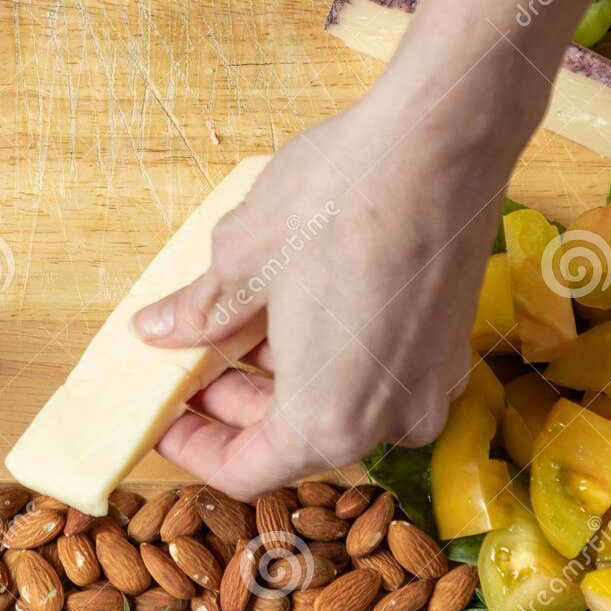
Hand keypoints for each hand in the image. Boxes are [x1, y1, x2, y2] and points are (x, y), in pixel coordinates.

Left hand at [132, 94, 514, 501]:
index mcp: (328, 420)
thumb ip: (200, 313)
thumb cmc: (340, 200)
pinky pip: (376, 371)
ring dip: (281, 374)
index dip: (193, 446)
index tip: (163, 415)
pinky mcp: (450, 343)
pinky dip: (330, 354)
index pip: (245, 469)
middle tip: (190, 356)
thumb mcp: (242, 259)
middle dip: (234, 403)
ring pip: (337, 403)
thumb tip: (161, 331)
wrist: (440, 141)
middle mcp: (389, 419)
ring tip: (237, 318)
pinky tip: (298, 303)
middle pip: (293, 439)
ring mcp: (429, 382)